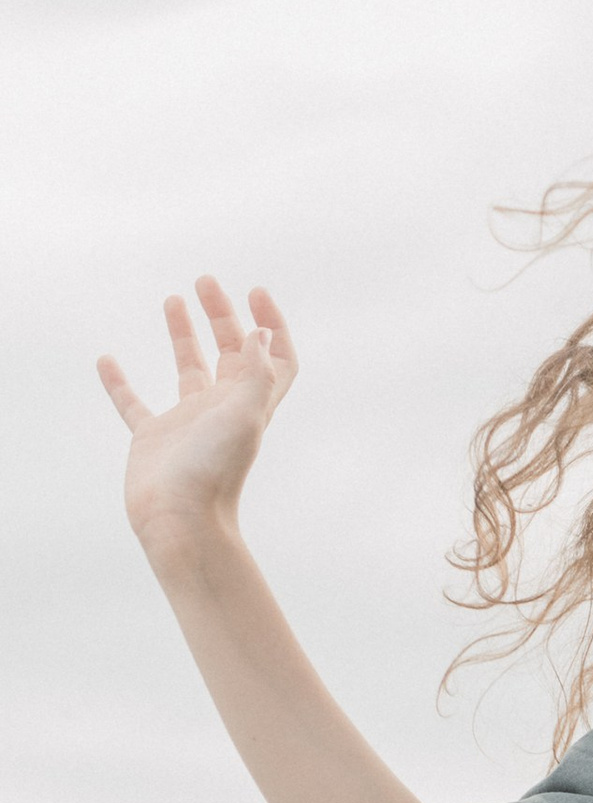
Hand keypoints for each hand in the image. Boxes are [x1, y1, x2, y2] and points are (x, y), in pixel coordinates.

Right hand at [98, 276, 298, 566]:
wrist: (181, 521)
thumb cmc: (214, 472)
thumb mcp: (245, 416)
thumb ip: (258, 374)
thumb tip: (262, 334)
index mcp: (250, 404)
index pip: (274, 359)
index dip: (272, 326)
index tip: (254, 293)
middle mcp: (222, 410)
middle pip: (231, 353)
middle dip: (222, 316)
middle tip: (205, 282)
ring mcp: (187, 423)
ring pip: (188, 368)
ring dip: (184, 334)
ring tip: (174, 298)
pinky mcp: (152, 438)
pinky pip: (133, 403)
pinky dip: (120, 382)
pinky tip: (108, 360)